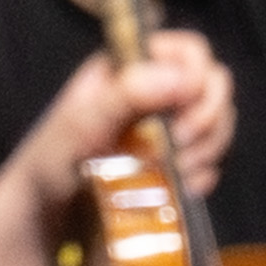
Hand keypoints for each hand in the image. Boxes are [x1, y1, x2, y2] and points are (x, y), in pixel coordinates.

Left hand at [0, 28, 233, 243]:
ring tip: (172, 172)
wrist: (46, 214)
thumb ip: (126, 94)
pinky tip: (175, 188)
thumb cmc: (52, 161)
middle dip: (206, 119)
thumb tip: (184, 77)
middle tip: (177, 146)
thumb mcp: (80, 124)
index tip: (184, 111)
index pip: (190, 51)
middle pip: (216, 85)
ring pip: (219, 125)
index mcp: (132, 66)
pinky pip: (213, 162)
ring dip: (204, 151)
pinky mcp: (179, 162)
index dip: (198, 76)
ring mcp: (172, 127)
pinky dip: (201, 177)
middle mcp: (157, 90)